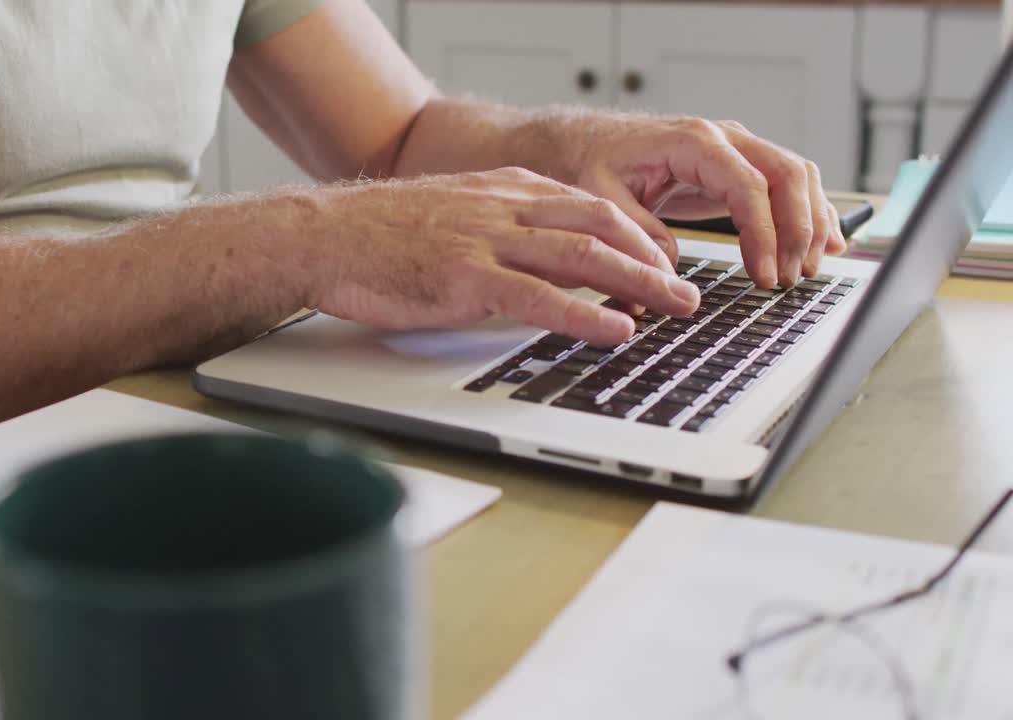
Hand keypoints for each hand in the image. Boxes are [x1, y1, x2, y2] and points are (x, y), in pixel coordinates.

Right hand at [287, 168, 700, 346]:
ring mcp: (486, 241)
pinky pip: (539, 297)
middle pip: (601, 225)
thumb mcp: (455, 214)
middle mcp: (504, 208)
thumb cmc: (382, 233)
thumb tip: (547, 262)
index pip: (590, 204)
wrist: (326, 235)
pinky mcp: (464, 279)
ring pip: (583, 256)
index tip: (665, 261)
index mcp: (506, 190)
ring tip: (674, 308)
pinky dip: (586, 314)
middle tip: (688, 290)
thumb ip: (503, 228)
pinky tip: (616, 329)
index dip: (637, 235)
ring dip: (639, 284)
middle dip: (654, 259)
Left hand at [563, 114, 847, 287]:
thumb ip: (637, 232)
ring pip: (797, 176)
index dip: (763, 233)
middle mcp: (725, 138)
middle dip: (798, 229)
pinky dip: (812, 212)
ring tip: (807, 269)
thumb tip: (670, 270)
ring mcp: (739, 148)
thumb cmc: (597, 163)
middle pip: (787, 175)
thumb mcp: (602, 198)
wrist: (594, 142)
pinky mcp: (742, 166)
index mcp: (694, 141)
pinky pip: (790, 184)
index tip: (764, 275)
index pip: (748, 185)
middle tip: (791, 278)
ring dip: (811, 222)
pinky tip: (826, 243)